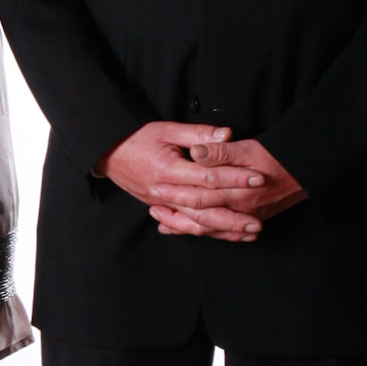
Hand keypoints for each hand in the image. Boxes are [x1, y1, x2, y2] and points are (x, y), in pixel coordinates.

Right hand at [97, 124, 282, 244]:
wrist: (107, 154)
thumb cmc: (137, 138)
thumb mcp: (166, 129)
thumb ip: (198, 134)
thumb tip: (226, 134)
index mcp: (168, 169)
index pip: (207, 177)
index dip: (234, 178)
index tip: (256, 179)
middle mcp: (165, 192)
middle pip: (204, 208)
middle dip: (234, 215)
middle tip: (258, 218)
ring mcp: (161, 205)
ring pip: (196, 223)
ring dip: (224, 230)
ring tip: (249, 232)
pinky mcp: (161, 210)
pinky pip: (185, 226)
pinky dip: (206, 233)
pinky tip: (226, 236)